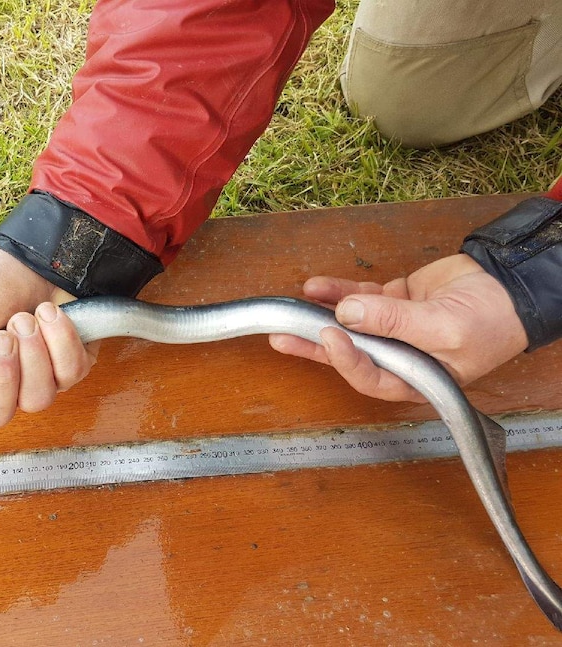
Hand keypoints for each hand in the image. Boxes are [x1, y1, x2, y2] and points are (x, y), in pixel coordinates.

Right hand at [0, 245, 98, 504]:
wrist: (41, 252)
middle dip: (0, 375)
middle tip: (0, 336)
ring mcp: (35, 382)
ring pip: (37, 399)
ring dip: (34, 351)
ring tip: (26, 318)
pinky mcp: (71, 370)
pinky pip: (70, 375)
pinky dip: (62, 341)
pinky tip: (53, 316)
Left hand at [268, 254, 527, 402]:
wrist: (509, 287)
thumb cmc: (491, 322)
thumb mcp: (444, 327)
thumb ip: (394, 321)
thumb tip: (348, 312)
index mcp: (414, 378)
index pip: (370, 377)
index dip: (345, 360)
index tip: (329, 336)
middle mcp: (397, 357)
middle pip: (347, 354)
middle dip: (313, 345)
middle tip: (282, 336)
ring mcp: (391, 328)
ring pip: (346, 325)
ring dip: (318, 315)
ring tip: (291, 308)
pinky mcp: (390, 302)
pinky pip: (357, 297)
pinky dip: (336, 291)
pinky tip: (315, 287)